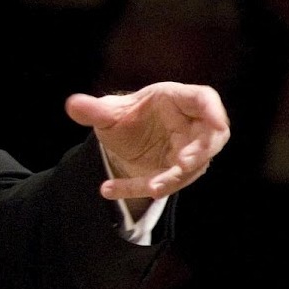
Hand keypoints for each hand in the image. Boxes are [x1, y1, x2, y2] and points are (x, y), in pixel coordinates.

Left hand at [66, 82, 228, 200]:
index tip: (216, 124)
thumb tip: (72, 104)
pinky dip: (137, 188)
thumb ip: (93, 110)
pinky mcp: (176, 173)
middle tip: (183, 165)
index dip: (214, 111)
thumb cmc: (125, 118)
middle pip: (210, 138)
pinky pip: (162, 183)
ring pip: (190, 168)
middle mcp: (189, 125)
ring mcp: (187, 150)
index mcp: (176, 99)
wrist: (122, 141)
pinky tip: (109, 189)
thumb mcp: (108, 113)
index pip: (204, 99)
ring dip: (171, 179)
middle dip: (201, 152)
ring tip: (149, 188)